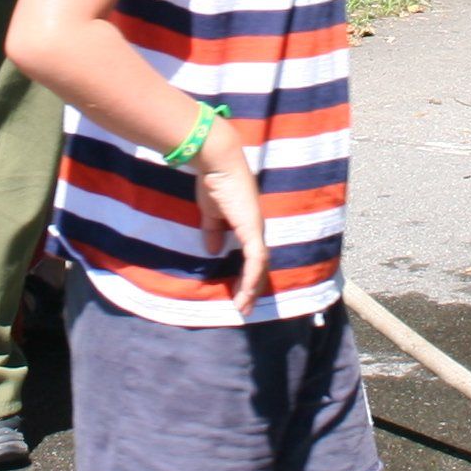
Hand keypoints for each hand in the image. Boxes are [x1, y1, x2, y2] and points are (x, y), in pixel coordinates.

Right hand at [193, 129, 269, 309]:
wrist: (218, 163)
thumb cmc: (214, 183)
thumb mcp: (211, 213)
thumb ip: (213, 231)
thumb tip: (213, 250)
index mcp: (248, 224)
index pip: (252, 255)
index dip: (247, 274)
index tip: (238, 292)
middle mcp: (256, 228)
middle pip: (259, 265)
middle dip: (252, 287)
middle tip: (244, 307)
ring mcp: (256, 229)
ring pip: (259, 266)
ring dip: (251, 288)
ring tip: (243, 307)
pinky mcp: (252, 230)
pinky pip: (255, 260)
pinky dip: (251, 278)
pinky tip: (244, 294)